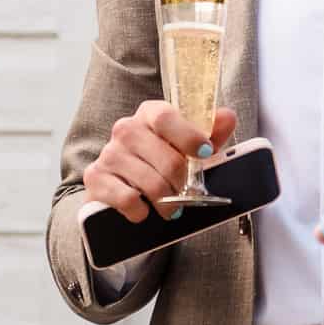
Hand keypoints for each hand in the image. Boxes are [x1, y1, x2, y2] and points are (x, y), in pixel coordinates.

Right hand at [82, 101, 236, 221]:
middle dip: (183, 183)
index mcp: (150, 114)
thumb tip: (228, 117)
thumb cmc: (162, 163)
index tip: (207, 153)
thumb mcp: (190, 148)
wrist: (124, 188)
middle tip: (187, 194)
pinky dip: (141, 210)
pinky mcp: (95, 178)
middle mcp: (125, 129)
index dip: (189, 136)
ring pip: (150, 183)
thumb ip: (211, 132)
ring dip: (167, 202)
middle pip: (166, 158)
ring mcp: (108, 153)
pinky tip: (143, 210)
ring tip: (171, 208)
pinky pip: (127, 199)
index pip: (166, 117)